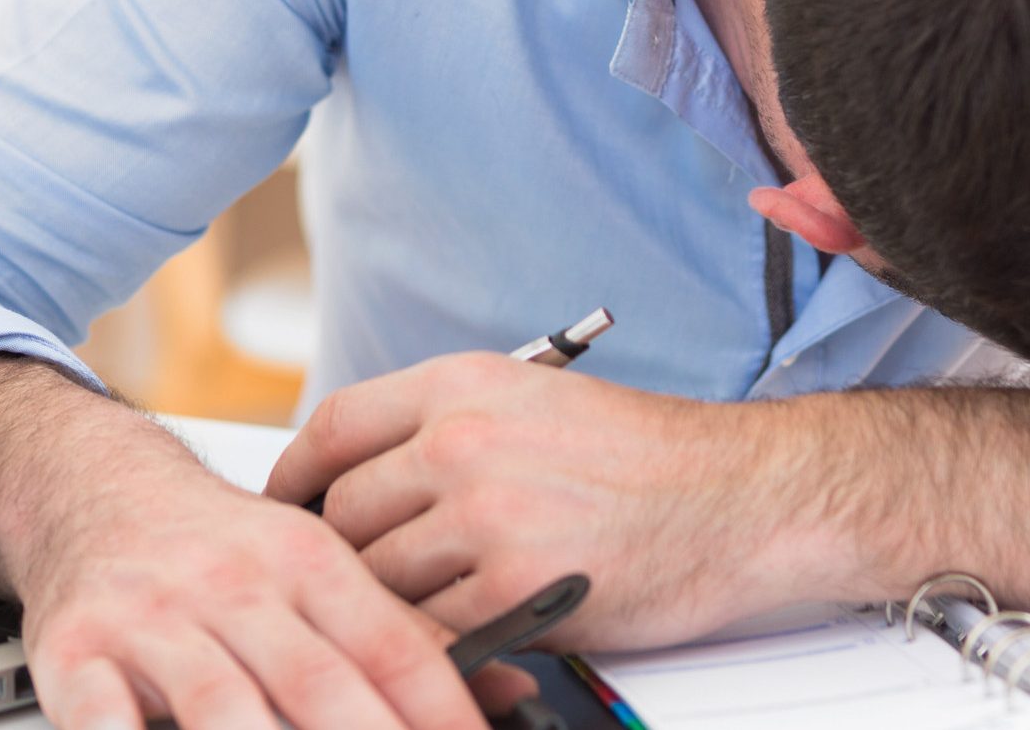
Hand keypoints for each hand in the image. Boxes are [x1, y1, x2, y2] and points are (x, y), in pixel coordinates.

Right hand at [3, 447, 537, 729]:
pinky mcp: (76, 650)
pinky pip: (102, 712)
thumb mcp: (317, 569)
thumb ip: (404, 635)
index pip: (390, 645)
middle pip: (315, 683)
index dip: (440, 707)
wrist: (93, 486)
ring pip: (220, 702)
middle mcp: (236, 586)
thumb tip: (511, 691)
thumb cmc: (221, 550)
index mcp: (308, 562)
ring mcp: (154, 618)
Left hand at [264, 353, 811, 651]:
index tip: (287, 506)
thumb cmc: (651, 457)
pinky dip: (437, 643)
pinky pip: (431, 630)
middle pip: (345, 513)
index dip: (296, 474)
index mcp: (464, 384)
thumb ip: (447, 428)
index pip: (334, 425)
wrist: (741, 497)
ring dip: (394, 604)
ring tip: (425, 610)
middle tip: (366, 578)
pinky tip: (464, 637)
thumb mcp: (537, 401)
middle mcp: (464, 442)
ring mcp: (486, 517)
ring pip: (379, 579)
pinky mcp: (515, 589)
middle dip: (349, 555)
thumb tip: (364, 477)